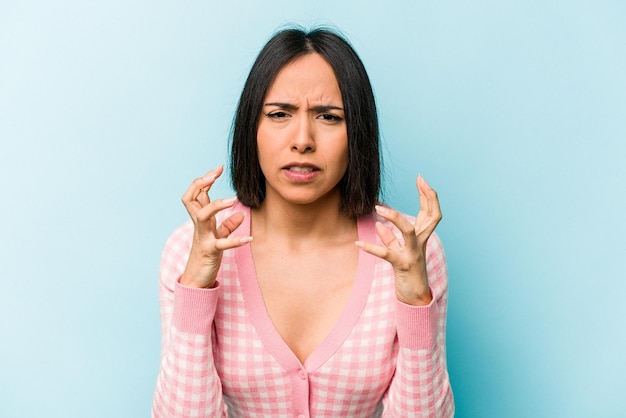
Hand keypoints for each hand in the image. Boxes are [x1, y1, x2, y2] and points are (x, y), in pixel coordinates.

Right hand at [180, 165, 251, 287]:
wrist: (196, 279)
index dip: (205, 180)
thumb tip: (240, 214)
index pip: (197, 194)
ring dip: (216, 205)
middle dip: (200, 184)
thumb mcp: (218, 237)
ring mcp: (203, 237)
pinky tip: (249, 239)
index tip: (219, 168)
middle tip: (214, 175)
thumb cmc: (206, 255)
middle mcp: (199, 225)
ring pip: (202, 215)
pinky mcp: (210, 251)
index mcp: (200, 219)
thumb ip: (227, 225)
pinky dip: (235, 240)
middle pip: (190, 198)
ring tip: (232, 200)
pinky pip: (221, 244)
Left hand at [356, 176, 441, 304]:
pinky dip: (371, 248)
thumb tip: (379, 226)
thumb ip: (391, 237)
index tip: (421, 179)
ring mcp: (413, 253)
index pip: (431, 212)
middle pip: (433, 217)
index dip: (428, 195)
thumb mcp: (400, 251)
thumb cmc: (408, 273)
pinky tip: (358, 243)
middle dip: (428, 197)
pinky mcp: (402, 265)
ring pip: (409, 231)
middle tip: (420, 180)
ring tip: (379, 208)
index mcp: (422, 237)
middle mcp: (421, 243)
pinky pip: (386, 254)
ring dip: (395, 218)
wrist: (415, 297)